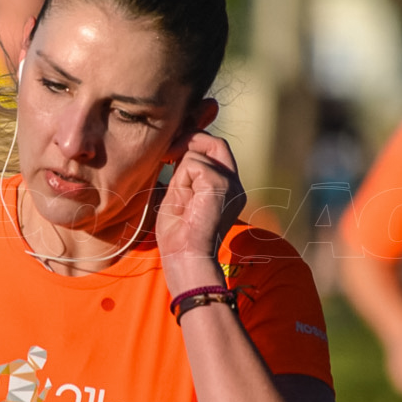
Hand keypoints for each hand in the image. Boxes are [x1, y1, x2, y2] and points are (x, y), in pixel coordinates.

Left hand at [155, 131, 245, 292]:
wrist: (186, 260)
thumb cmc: (179, 236)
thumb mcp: (180, 196)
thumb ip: (183, 175)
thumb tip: (175, 151)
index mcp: (226, 188)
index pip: (216, 150)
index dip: (193, 144)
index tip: (170, 154)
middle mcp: (234, 184)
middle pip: (216, 143)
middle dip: (190, 141)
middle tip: (167, 155)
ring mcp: (230, 184)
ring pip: (198, 154)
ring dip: (180, 173)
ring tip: (179, 199)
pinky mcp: (220, 185)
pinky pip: (193, 165)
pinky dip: (181, 180)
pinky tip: (182, 201)